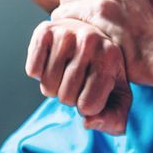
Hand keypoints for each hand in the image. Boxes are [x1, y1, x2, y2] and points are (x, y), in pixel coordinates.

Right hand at [25, 17, 132, 134]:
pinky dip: (39, 74)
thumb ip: (113, 119)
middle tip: (78, 81)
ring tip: (66, 71)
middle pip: (65, 97)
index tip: (92, 92)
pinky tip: (53, 62)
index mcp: (111, 57)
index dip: (86, 107)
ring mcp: (66, 33)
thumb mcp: (118, 98)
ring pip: (47, 86)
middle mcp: (90, 40)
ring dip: (54, 86)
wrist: (91, 40)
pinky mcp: (44, 31)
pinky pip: (33, 71)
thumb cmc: (105, 74)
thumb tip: (88, 122)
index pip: (87, 105)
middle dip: (70, 97)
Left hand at [53, 0, 152, 79]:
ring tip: (72, 32)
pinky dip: (63, 25)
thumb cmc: (151, 47)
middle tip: (74, 23)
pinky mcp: (97, 14)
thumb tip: (102, 11)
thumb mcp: (141, 15)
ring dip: (65, 15)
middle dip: (70, 2)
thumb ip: (122, 5)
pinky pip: (64, 13)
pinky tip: (70, 39)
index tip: (82, 7)